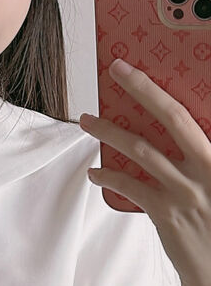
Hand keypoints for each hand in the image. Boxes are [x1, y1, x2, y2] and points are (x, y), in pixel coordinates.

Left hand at [80, 57, 210, 285]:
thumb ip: (198, 158)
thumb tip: (172, 131)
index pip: (189, 114)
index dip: (160, 89)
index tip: (137, 70)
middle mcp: (207, 169)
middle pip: (171, 119)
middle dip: (142, 90)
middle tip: (116, 70)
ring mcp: (187, 191)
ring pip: (142, 151)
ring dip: (111, 132)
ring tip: (87, 121)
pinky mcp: (167, 215)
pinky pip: (131, 188)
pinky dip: (109, 178)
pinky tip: (94, 174)